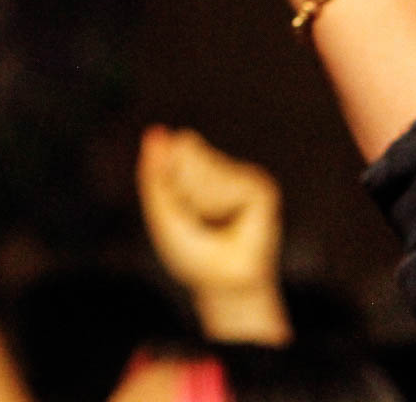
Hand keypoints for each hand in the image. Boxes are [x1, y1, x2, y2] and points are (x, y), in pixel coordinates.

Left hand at [136, 126, 289, 343]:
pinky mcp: (260, 186)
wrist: (225, 284)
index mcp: (193, 170)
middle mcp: (219, 167)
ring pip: (205, 168)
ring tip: (211, 223)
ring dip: (199, 200)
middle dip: (181, 189)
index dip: (166, 179)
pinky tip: (231, 220)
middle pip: (186, 152)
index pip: (172, 149)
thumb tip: (156, 131)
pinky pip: (227, 184)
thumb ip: (155, 173)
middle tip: (194, 218)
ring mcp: (241, 175)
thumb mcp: (162, 211)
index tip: (178, 208)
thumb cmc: (191, 251)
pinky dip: (219, 204)